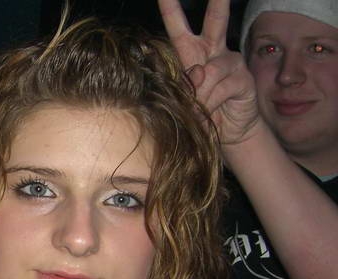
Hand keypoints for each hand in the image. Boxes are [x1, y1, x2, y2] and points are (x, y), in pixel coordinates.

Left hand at [158, 0, 260, 146]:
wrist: (229, 131)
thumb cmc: (202, 112)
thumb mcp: (185, 100)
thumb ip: (186, 86)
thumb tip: (197, 73)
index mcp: (192, 53)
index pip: (178, 28)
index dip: (171, 8)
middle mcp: (213, 51)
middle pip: (214, 21)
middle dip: (217, 2)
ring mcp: (231, 62)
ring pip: (209, 70)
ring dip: (198, 95)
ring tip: (196, 111)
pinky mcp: (243, 78)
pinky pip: (221, 87)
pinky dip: (211, 102)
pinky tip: (210, 111)